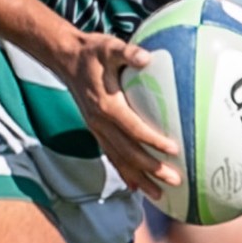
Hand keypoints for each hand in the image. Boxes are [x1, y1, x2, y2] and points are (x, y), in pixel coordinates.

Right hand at [54, 33, 180, 198]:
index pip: (133, 128)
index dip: (153, 140)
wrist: (65, 59)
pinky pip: (111, 156)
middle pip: (128, 152)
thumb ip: (128, 52)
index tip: (174, 150)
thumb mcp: (108, 46)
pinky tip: (136, 187)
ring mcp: (96, 129)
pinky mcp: (96, 131)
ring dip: (140, 179)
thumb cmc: (92, 52)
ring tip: (159, 196)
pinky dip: (124, 173)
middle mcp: (99, 123)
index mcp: (106, 106)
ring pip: (119, 160)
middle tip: (176, 181)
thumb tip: (147, 57)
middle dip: (151, 169)